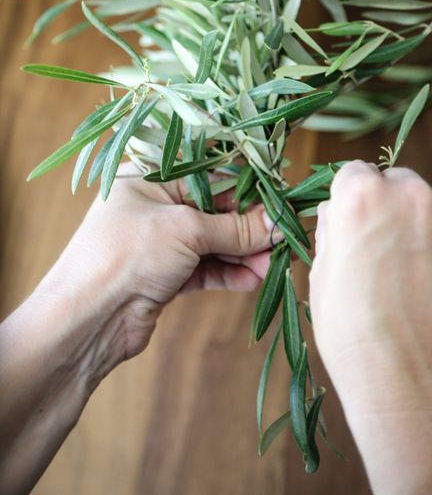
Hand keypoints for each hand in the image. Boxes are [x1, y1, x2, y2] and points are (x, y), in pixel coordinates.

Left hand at [47, 164, 277, 363]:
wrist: (88, 318)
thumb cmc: (127, 254)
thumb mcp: (186, 231)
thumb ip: (235, 227)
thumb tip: (277, 223)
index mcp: (151, 178)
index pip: (212, 175)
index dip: (248, 191)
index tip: (279, 205)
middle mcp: (156, 206)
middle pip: (216, 210)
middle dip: (249, 227)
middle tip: (281, 240)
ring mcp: (161, 241)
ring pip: (214, 241)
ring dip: (244, 253)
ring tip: (270, 265)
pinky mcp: (167, 274)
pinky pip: (206, 267)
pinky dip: (229, 272)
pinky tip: (251, 279)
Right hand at [309, 160, 431, 494]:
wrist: (415, 390)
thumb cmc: (356, 339)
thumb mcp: (322, 279)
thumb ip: (331, 231)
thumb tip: (337, 213)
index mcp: (360, 198)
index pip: (352, 173)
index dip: (348, 199)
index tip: (351, 224)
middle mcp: (410, 194)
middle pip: (395, 183)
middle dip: (386, 207)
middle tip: (380, 252)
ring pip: (430, 206)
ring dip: (419, 225)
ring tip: (410, 274)